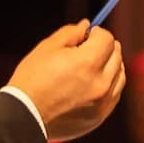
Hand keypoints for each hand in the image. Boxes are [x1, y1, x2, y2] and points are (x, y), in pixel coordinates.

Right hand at [9, 23, 127, 137]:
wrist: (24, 116)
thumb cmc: (32, 78)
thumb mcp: (47, 48)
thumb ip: (70, 33)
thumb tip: (86, 25)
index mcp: (87, 62)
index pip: (107, 39)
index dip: (97, 33)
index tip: (87, 35)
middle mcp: (100, 83)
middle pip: (116, 56)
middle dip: (105, 47)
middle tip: (90, 47)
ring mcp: (102, 102)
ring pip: (119, 76)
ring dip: (110, 66)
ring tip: (92, 65)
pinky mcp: (99, 117)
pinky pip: (114, 94)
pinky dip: (109, 85)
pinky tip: (94, 82)